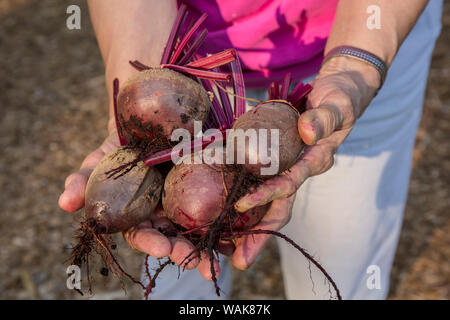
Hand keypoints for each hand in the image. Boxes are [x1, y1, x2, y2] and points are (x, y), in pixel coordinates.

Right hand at [58, 119, 221, 280]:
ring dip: (206, 246)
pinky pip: (218, 207)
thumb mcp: (102, 158)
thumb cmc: (121, 141)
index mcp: (138, 212)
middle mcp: (163, 212)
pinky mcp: (208, 186)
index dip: (151, 242)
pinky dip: (227, 223)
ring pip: (197, 228)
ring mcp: (186, 201)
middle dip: (183, 252)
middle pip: (173, 237)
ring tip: (216, 259)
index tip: (163, 248)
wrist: (150, 118)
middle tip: (195, 261)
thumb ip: (85, 179)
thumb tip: (64, 203)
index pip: (143, 234)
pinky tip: (235, 235)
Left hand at [231, 56, 380, 268]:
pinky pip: (255, 178)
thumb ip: (325, 118)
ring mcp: (286, 167)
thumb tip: (306, 133)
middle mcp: (298, 171)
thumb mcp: (338, 105)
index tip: (241, 205)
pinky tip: (221, 208)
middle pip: (277, 207)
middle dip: (259, 235)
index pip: (288, 184)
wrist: (336, 95)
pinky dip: (240, 193)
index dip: (266, 195)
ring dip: (247, 224)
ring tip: (225, 246)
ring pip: (264, 200)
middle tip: (239, 260)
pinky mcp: (275, 160)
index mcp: (314, 162)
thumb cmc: (340, 100)